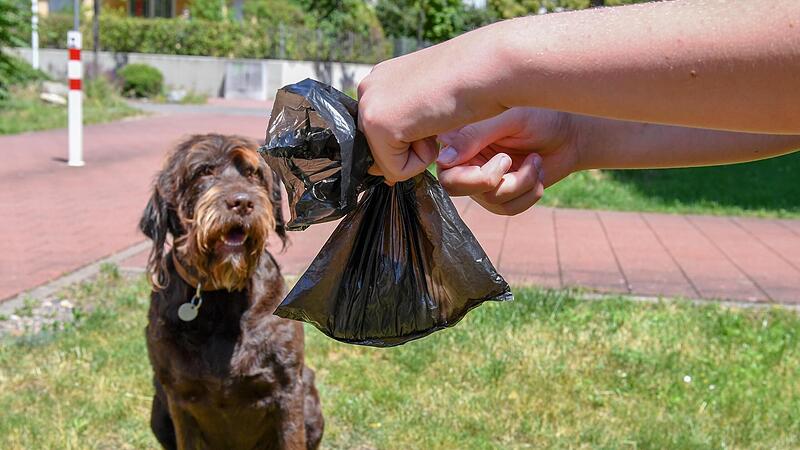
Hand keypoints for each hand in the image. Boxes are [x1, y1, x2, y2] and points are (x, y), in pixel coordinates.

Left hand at [357, 26, 508, 182]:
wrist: (489, 67)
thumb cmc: (473, 82)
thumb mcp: (429, 101)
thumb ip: (406, 122)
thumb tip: (385, 168)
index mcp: (380, 81)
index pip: (380, 134)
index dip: (410, 140)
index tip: (434, 117)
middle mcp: (367, 89)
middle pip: (378, 151)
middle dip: (411, 148)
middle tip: (436, 117)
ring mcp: (369, 106)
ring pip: (386, 163)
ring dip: (418, 153)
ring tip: (437, 120)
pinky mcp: (378, 125)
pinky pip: (396, 171)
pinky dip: (422, 161)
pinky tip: (436, 126)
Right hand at [437, 108, 579, 215]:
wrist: (570, 135)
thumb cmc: (540, 117)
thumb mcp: (508, 120)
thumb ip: (475, 135)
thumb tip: (442, 160)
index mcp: (462, 140)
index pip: (445, 168)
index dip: (466, 173)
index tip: (502, 159)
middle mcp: (467, 163)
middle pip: (457, 189)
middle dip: (491, 181)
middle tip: (510, 161)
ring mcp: (484, 183)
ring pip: (491, 199)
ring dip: (521, 183)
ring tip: (535, 161)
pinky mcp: (504, 197)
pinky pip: (508, 208)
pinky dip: (529, 193)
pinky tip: (537, 172)